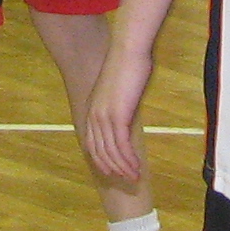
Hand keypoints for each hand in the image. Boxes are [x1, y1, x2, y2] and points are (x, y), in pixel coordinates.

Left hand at [78, 49, 152, 188]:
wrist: (128, 50)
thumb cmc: (128, 64)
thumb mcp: (120, 88)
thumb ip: (120, 102)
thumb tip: (127, 109)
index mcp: (92, 110)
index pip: (92, 143)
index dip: (101, 160)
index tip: (113, 171)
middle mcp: (94, 116)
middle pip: (99, 152)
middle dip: (113, 169)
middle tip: (127, 179)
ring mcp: (104, 118)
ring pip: (111, 153)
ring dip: (123, 168)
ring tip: (136, 178)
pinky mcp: (117, 117)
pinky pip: (121, 146)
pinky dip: (129, 160)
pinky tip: (138, 167)